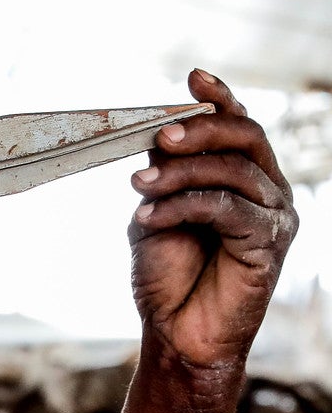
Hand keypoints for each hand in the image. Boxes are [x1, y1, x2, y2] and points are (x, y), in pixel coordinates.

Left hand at [129, 70, 296, 374]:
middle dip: (198, 130)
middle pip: (244, 136)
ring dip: (180, 172)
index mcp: (243, 177)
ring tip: (139, 185)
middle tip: (158, 138)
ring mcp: (273, 215)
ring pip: (233, 170)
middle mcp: (266, 190)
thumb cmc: (167, 278)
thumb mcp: (155, 214)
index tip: (192, 78)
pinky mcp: (269, 243)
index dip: (219, 99)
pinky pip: (227, 207)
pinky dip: (184, 205)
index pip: (239, 125)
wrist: (176, 334)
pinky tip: (149, 217)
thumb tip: (156, 134)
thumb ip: (162, 176)